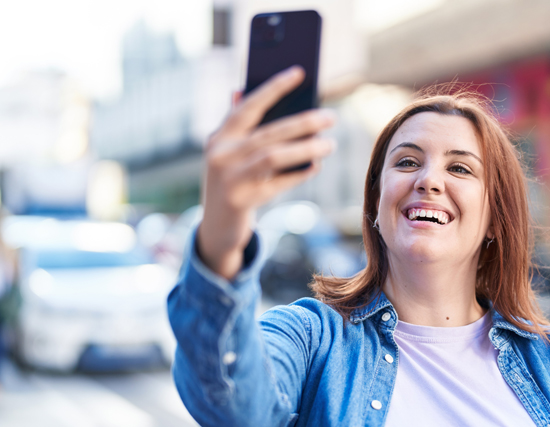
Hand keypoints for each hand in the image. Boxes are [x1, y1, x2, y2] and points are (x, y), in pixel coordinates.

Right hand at [197, 66, 335, 278]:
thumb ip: (241, 127)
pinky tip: (316, 167)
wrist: (216, 227)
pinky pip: (278, 183)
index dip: (273, 88)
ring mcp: (229, 179)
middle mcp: (220, 155)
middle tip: (331, 118)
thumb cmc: (232, 181)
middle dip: (303, 123)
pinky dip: (299, 174)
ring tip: (330, 144)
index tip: (299, 72)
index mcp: (218, 137)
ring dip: (306, 149)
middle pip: (268, 133)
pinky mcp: (242, 201)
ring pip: (274, 157)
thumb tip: (246, 90)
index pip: (248, 106)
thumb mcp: (230, 154)